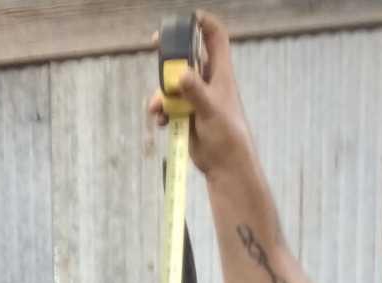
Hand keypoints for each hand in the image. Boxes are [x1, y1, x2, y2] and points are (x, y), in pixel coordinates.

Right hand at [147, 11, 255, 181]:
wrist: (224, 164)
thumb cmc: (226, 134)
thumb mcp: (211, 109)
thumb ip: (195, 91)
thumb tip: (180, 75)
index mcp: (220, 72)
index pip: (215, 37)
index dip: (203, 23)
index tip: (187, 19)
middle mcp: (208, 80)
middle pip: (187, 55)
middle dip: (170, 54)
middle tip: (154, 45)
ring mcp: (196, 97)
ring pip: (173, 83)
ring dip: (161, 92)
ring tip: (157, 108)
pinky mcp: (187, 114)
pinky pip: (169, 105)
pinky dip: (162, 110)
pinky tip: (161, 121)